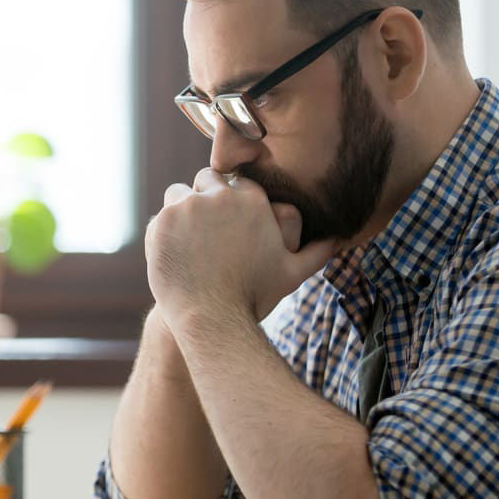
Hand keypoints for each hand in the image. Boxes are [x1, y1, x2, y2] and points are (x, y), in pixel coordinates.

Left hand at [145, 168, 334, 327]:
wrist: (212, 319)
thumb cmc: (255, 297)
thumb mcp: (292, 274)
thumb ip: (317, 251)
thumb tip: (340, 238)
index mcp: (252, 200)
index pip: (236, 182)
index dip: (230, 200)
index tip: (228, 223)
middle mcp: (218, 196)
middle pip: (206, 180)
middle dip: (206, 198)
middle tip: (206, 231)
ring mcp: (186, 207)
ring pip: (178, 194)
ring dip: (182, 211)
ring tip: (189, 241)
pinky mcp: (160, 222)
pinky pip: (158, 217)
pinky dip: (163, 232)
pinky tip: (175, 254)